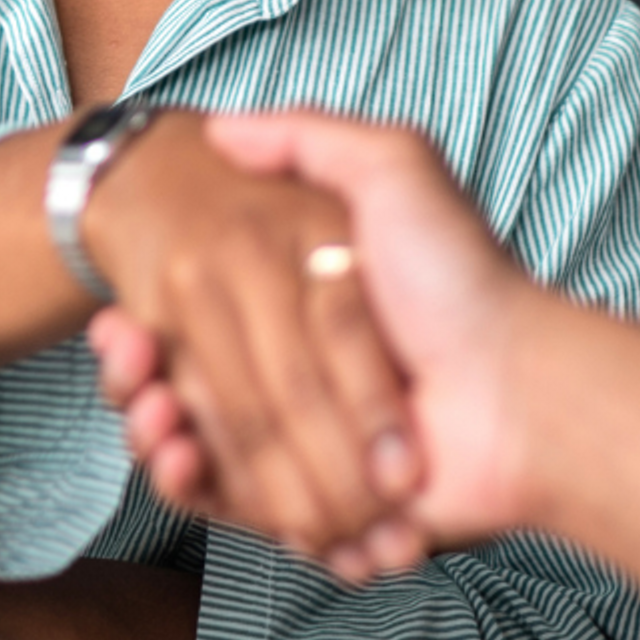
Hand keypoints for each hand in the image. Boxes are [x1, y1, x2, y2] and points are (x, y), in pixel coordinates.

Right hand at [73, 112, 419, 571]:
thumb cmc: (460, 281)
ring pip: (199, 455)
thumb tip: (222, 125)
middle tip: (124, 363)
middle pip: (187, 396)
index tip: (120, 321)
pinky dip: (197, 490)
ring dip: (156, 437)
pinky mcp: (321, 514)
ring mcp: (311, 454)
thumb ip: (312, 138)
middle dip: (140, 385)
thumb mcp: (394, 172)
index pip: (198, 331)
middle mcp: (306, 388)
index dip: (147, 333)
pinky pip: (236, 512)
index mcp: (306, 320)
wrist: (519, 392)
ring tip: (149, 412)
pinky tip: (178, 455)